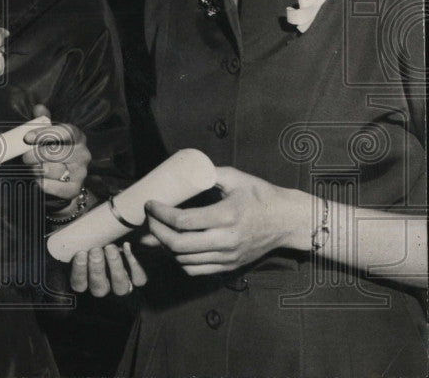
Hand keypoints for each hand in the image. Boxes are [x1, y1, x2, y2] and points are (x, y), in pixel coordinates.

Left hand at [23, 104, 90, 201]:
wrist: (64, 181)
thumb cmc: (55, 152)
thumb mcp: (50, 135)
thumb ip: (44, 121)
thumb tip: (39, 108)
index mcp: (78, 137)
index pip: (65, 131)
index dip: (46, 133)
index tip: (27, 137)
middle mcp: (83, 154)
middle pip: (58, 152)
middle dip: (37, 154)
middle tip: (25, 157)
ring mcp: (81, 172)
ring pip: (55, 170)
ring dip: (38, 169)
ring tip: (33, 168)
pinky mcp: (75, 188)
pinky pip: (55, 187)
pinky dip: (43, 184)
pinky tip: (39, 179)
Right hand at [70, 242, 147, 296]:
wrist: (114, 244)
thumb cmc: (91, 242)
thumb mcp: (81, 243)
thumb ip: (74, 240)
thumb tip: (67, 229)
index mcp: (85, 282)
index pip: (79, 284)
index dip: (80, 271)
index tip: (81, 253)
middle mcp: (102, 288)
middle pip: (99, 287)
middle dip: (97, 268)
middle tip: (96, 250)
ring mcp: (120, 286)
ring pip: (119, 285)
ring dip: (114, 266)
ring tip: (110, 247)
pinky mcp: (136, 281)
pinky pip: (138, 279)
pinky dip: (133, 263)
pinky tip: (126, 247)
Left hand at [146, 166, 301, 275]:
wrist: (289, 221)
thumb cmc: (261, 195)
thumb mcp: (236, 177)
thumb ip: (208, 174)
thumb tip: (184, 169)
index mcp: (226, 216)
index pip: (182, 221)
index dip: (160, 213)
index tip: (150, 204)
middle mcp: (226, 240)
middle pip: (178, 244)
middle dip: (156, 232)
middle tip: (149, 219)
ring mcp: (228, 256)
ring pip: (184, 260)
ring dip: (165, 246)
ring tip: (158, 231)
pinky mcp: (230, 266)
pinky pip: (196, 270)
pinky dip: (179, 260)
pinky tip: (175, 247)